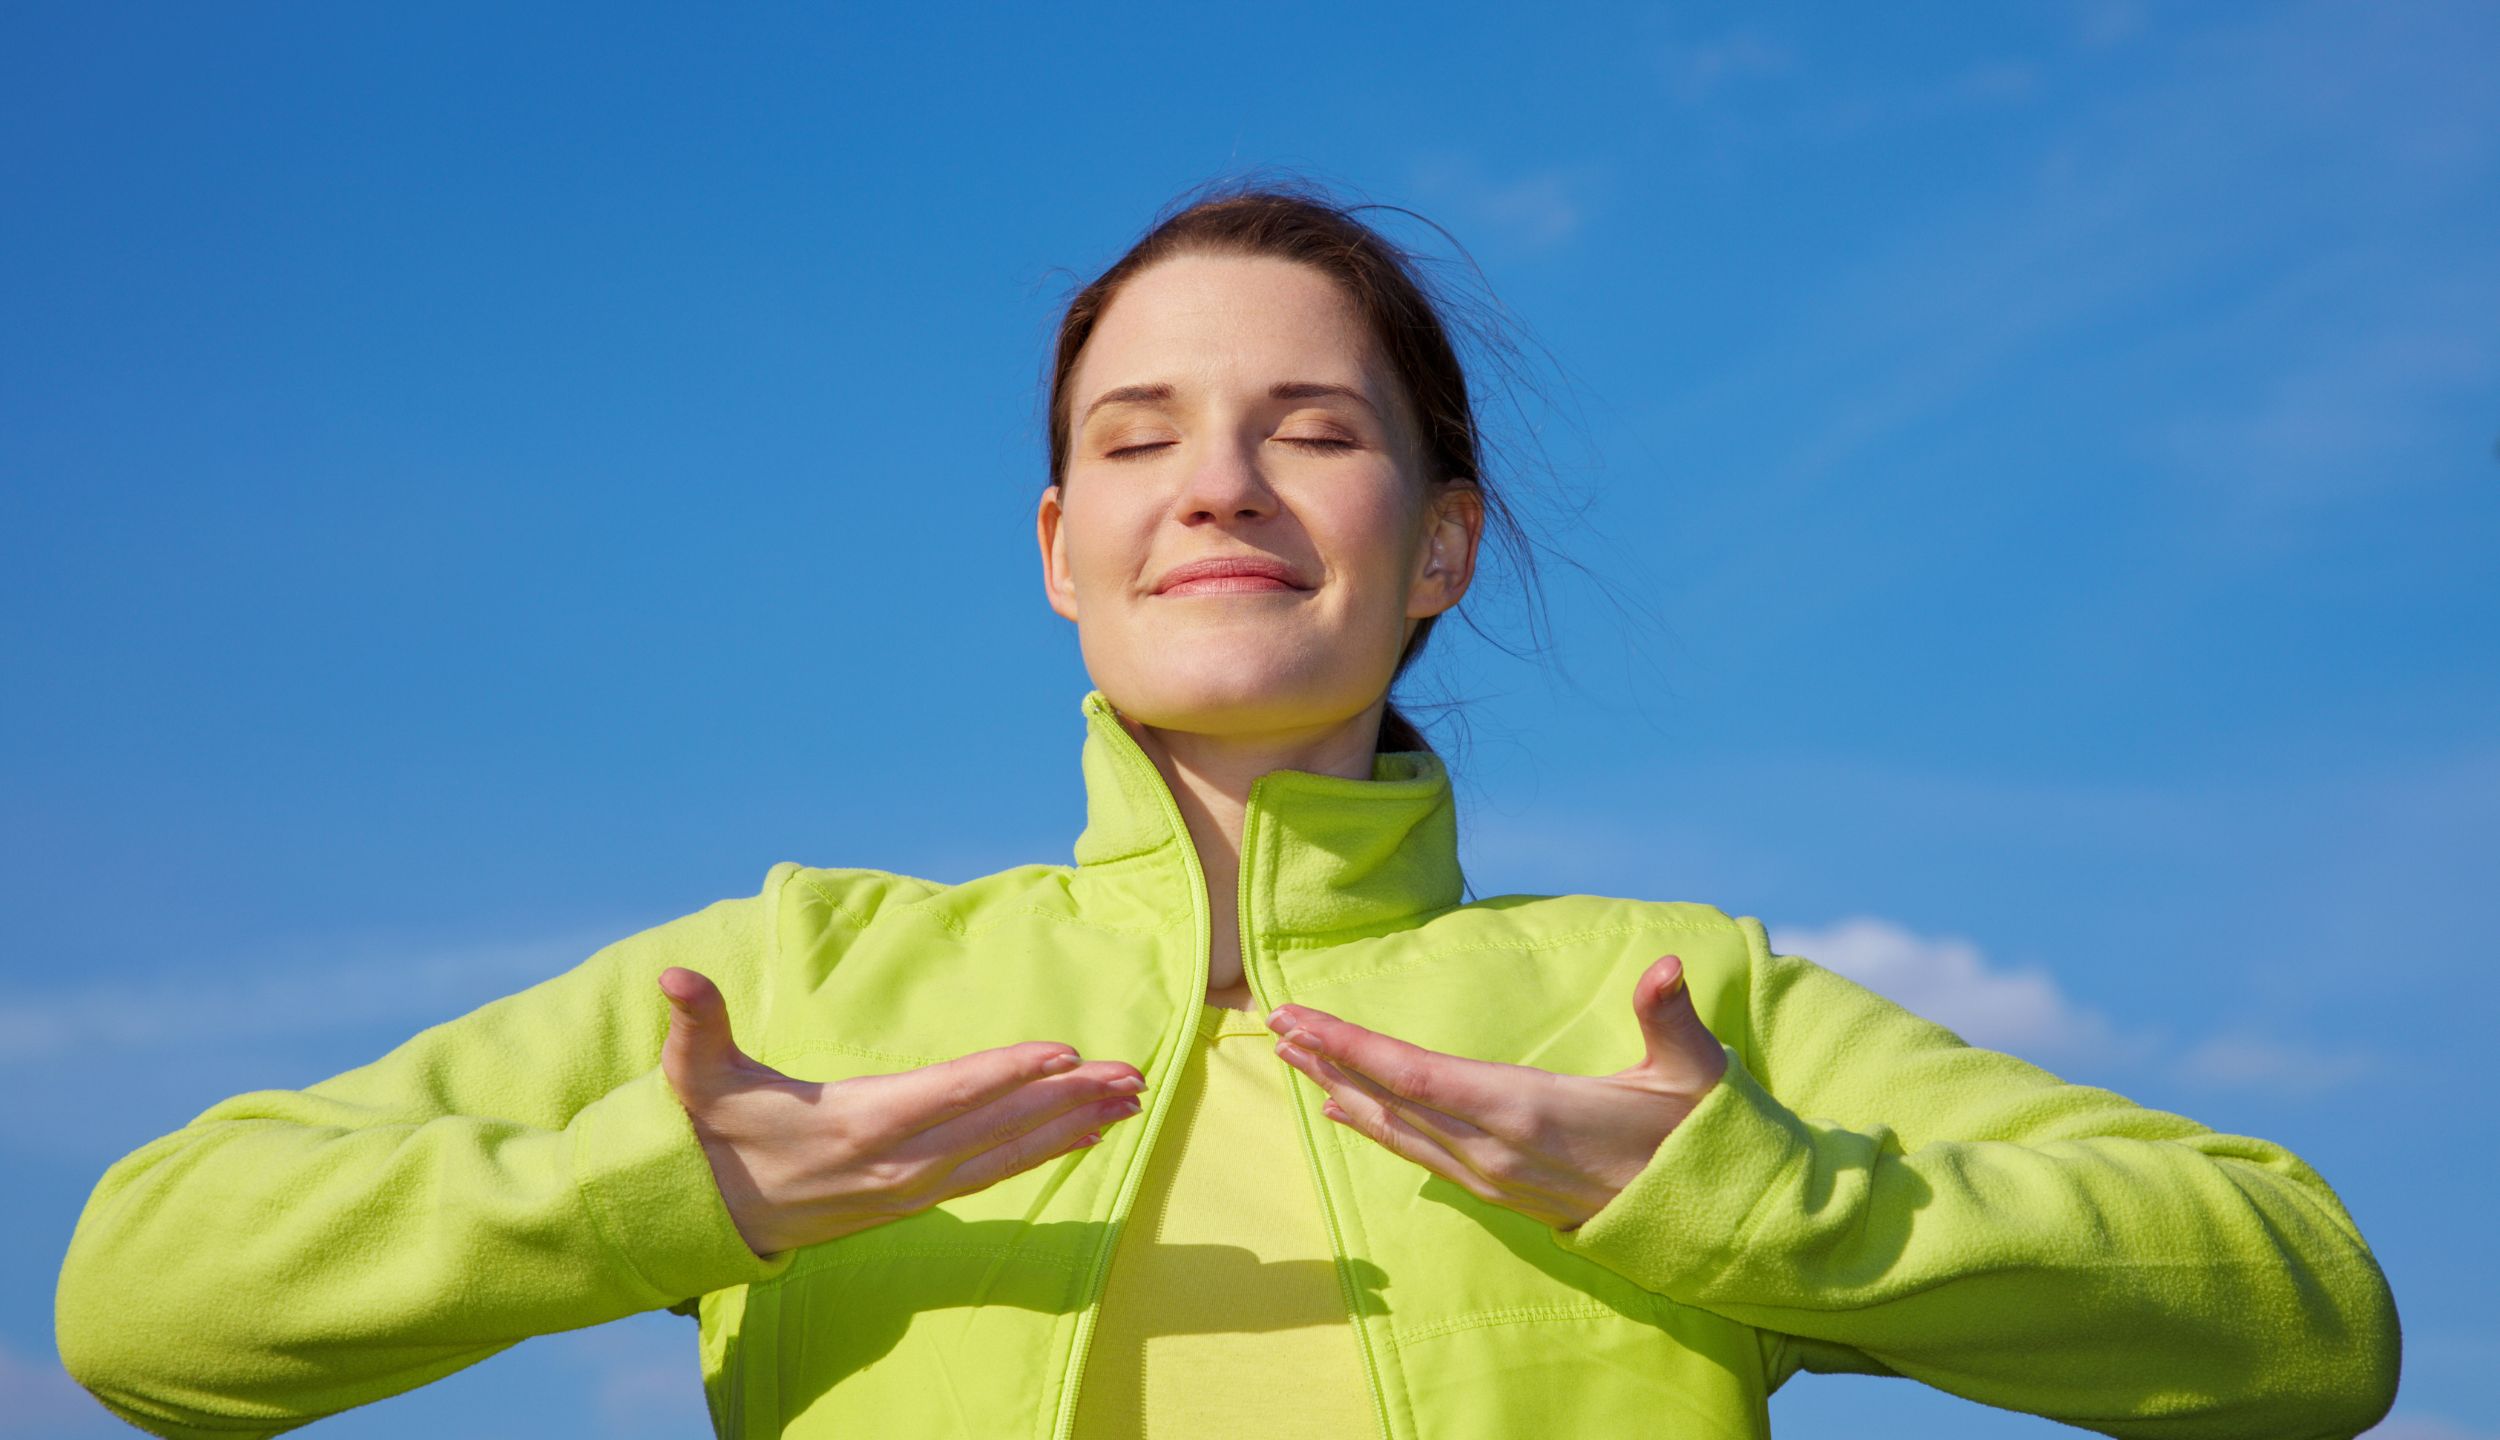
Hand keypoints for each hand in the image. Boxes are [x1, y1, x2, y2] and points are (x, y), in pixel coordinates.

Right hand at [657, 967, 1147, 1258]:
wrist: (709, 1216)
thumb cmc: (715, 1131)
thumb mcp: (697, 1075)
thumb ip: (698, 1022)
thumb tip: (673, 977)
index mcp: (858, 1122)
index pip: (948, 1092)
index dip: (1009, 1072)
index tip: (1065, 1053)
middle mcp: (898, 1161)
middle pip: (998, 1125)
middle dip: (1070, 1098)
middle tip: (1134, 1074)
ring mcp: (914, 1186)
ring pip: (1008, 1153)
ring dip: (1073, 1126)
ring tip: (1131, 1102)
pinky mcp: (920, 1199)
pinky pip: (996, 1173)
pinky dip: (1044, 1152)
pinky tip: (1088, 1136)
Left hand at [1265, 953, 1726, 1231]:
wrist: (1710, 1221)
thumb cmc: (1696, 1134)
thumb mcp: (1693, 1071)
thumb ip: (1670, 1016)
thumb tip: (1667, 966)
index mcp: (1528, 1108)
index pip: (1417, 1074)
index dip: (1352, 1045)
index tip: (1300, 1017)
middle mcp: (1496, 1148)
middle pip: (1391, 1099)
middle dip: (1329, 1059)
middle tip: (1274, 1022)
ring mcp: (1493, 1176)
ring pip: (1398, 1130)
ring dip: (1341, 1090)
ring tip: (1293, 1057)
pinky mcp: (1498, 1191)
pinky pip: (1419, 1154)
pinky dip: (1375, 1125)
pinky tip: (1346, 1109)